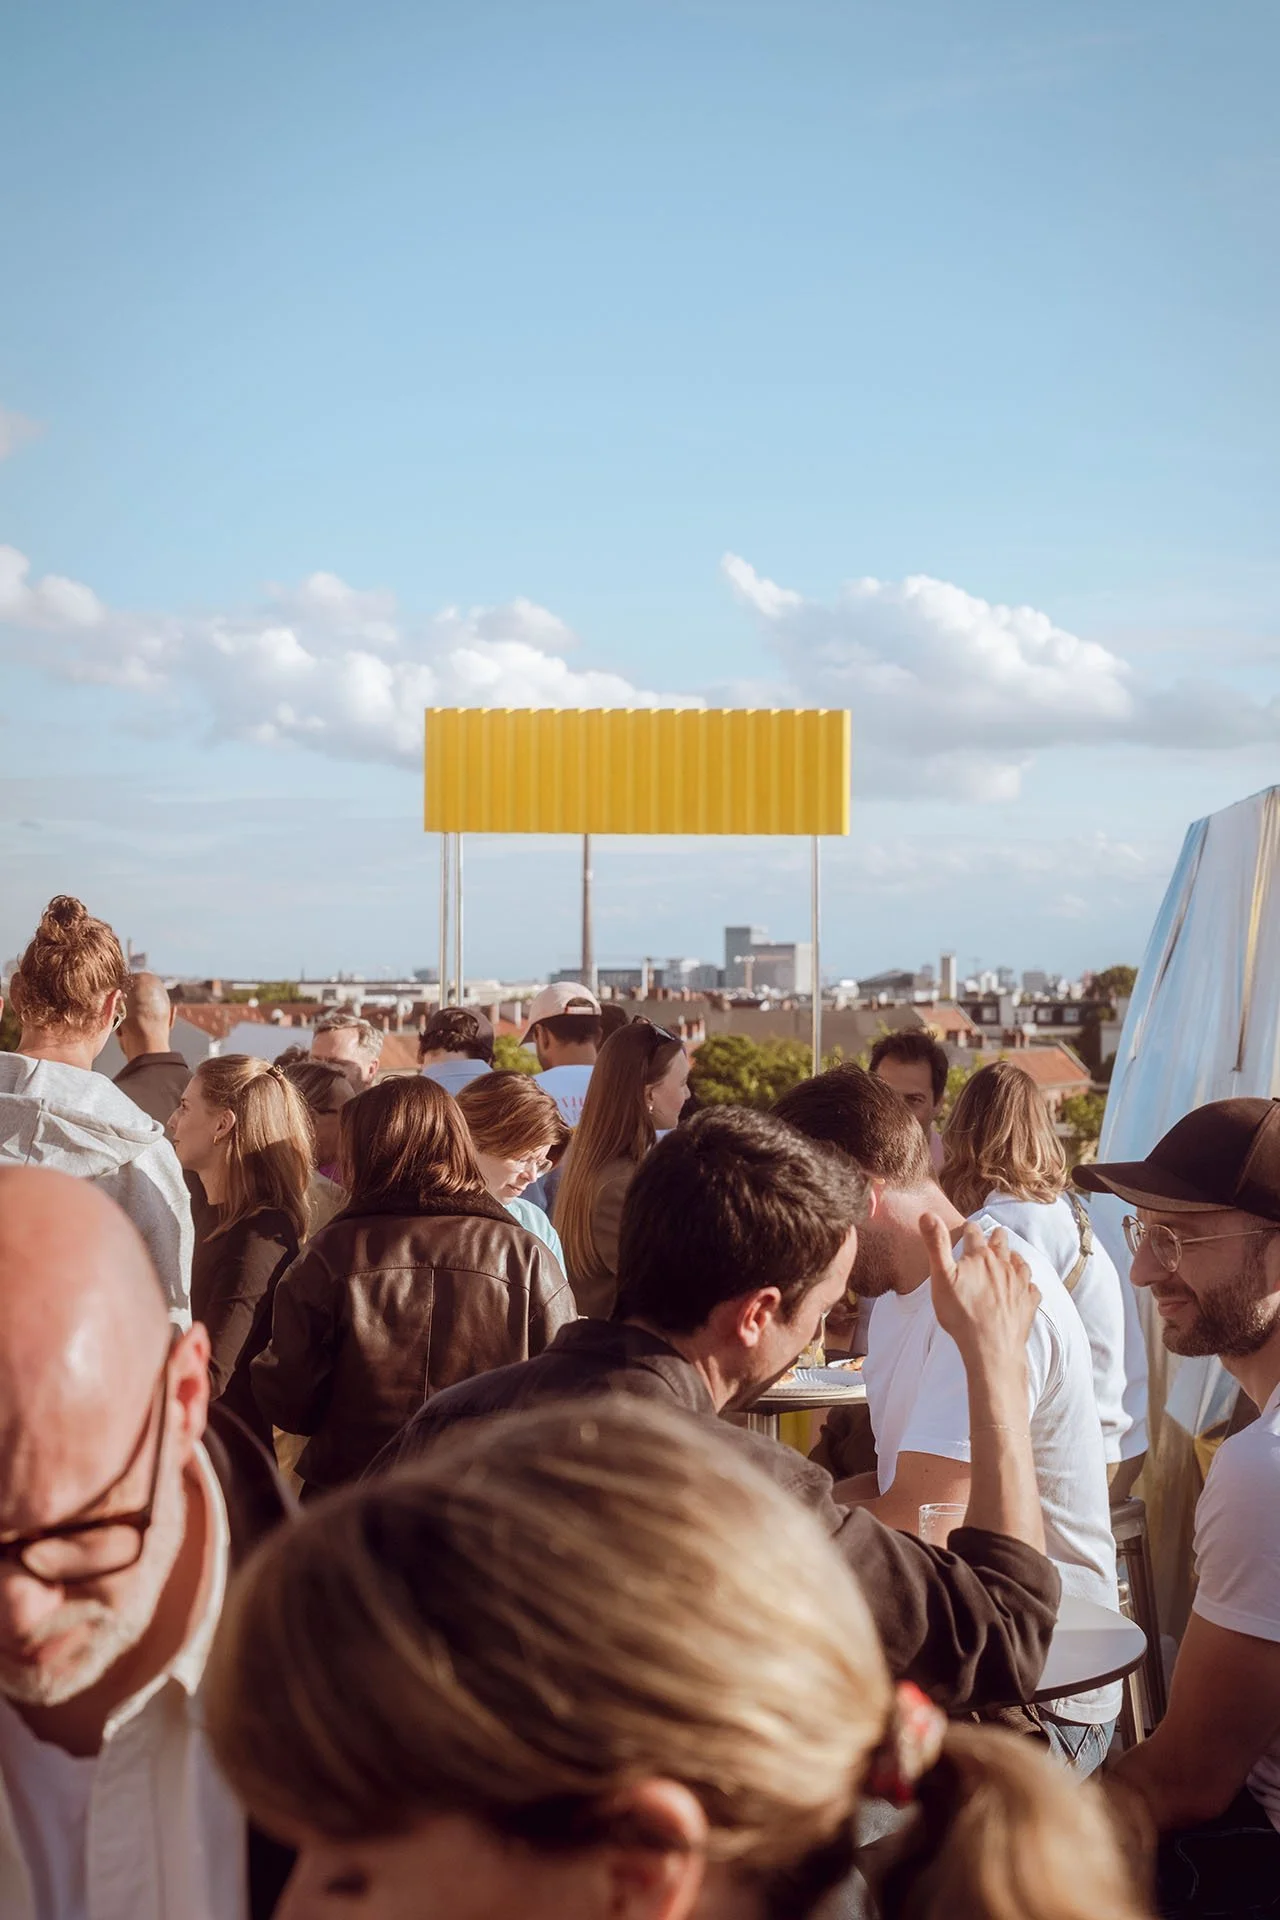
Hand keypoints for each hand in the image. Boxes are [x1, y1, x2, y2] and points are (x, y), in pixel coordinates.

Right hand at [920, 1215, 1038, 1371]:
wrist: (991, 1348)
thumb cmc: (962, 1314)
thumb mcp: (941, 1277)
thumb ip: (936, 1244)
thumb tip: (927, 1214)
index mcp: (980, 1257)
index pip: (974, 1233)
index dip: (969, 1229)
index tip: (968, 1228)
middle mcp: (1003, 1265)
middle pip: (1001, 1242)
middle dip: (995, 1237)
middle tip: (994, 1235)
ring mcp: (1019, 1283)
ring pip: (1020, 1262)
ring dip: (1013, 1258)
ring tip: (1010, 1257)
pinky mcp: (1029, 1302)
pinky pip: (1032, 1287)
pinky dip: (1028, 1284)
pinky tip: (1024, 1287)